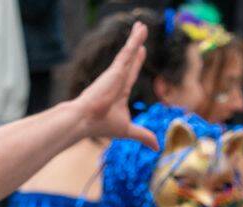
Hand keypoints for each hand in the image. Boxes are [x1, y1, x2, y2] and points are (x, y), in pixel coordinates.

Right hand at [72, 23, 158, 148]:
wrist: (85, 120)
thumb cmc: (102, 125)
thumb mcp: (128, 130)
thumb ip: (143, 134)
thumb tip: (157, 146)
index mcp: (119, 91)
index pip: (131, 74)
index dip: (136, 63)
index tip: (141, 52)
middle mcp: (117, 79)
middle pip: (130, 59)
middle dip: (136, 46)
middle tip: (141, 32)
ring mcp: (115, 74)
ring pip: (128, 52)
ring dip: (136, 38)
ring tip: (142, 25)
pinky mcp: (115, 70)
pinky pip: (127, 52)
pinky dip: (134, 41)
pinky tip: (141, 31)